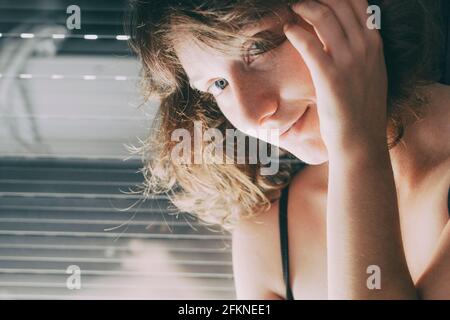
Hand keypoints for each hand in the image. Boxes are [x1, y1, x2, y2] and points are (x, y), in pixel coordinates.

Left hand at [283, 0, 387, 153]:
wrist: (360, 139)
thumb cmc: (361, 109)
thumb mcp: (371, 74)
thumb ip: (362, 52)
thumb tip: (348, 37)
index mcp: (374, 44)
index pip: (358, 3)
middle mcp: (364, 47)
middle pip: (340, 5)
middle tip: (302, 2)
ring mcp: (348, 61)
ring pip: (324, 18)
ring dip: (305, 7)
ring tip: (294, 9)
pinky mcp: (329, 76)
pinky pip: (310, 44)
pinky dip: (296, 32)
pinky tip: (288, 30)